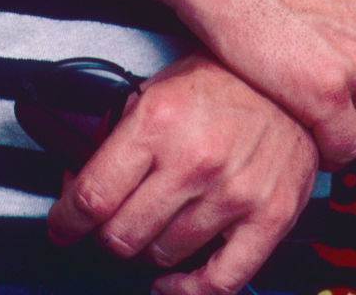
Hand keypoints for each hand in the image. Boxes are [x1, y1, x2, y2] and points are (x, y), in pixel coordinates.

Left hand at [46, 53, 318, 294]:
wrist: (292, 80)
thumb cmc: (222, 81)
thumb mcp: (157, 87)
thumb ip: (117, 133)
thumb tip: (77, 176)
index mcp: (158, 121)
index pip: (93, 195)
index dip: (67, 220)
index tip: (63, 226)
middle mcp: (193, 160)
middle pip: (123, 235)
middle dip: (107, 234)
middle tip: (111, 223)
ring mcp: (232, 193)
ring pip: (163, 257)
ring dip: (149, 251)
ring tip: (153, 228)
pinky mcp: (268, 218)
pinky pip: (219, 281)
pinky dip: (189, 289)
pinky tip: (175, 278)